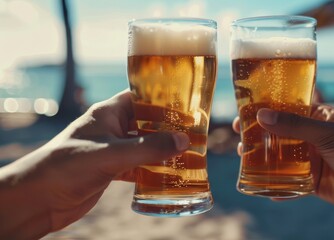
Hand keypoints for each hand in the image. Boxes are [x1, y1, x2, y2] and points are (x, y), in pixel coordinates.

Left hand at [0, 91, 189, 238]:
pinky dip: (152, 169)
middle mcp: (111, 128)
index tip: (185, 102)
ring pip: (143, 145)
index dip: (161, 97)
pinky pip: (137, 165)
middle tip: (193, 130)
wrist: (39, 198)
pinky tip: (168, 174)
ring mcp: (111, 149)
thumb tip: (182, 141)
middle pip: (145, 121)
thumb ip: (147, 148)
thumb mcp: (110, 154)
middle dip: (167, 127)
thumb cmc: (66, 166)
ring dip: (161, 149)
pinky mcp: (111, 169)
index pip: (139, 96)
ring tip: (186, 152)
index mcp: (108, 113)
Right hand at [233, 104, 333, 237]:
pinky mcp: (312, 180)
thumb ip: (296, 125)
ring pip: (280, 155)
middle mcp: (313, 136)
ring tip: (241, 153)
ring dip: (261, 155)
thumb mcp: (329, 132)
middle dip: (258, 132)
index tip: (245, 108)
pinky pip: (289, 180)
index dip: (266, 107)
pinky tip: (259, 184)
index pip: (287, 108)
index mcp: (319, 117)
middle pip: (279, 132)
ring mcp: (312, 158)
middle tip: (238, 131)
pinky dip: (274, 183)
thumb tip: (262, 116)